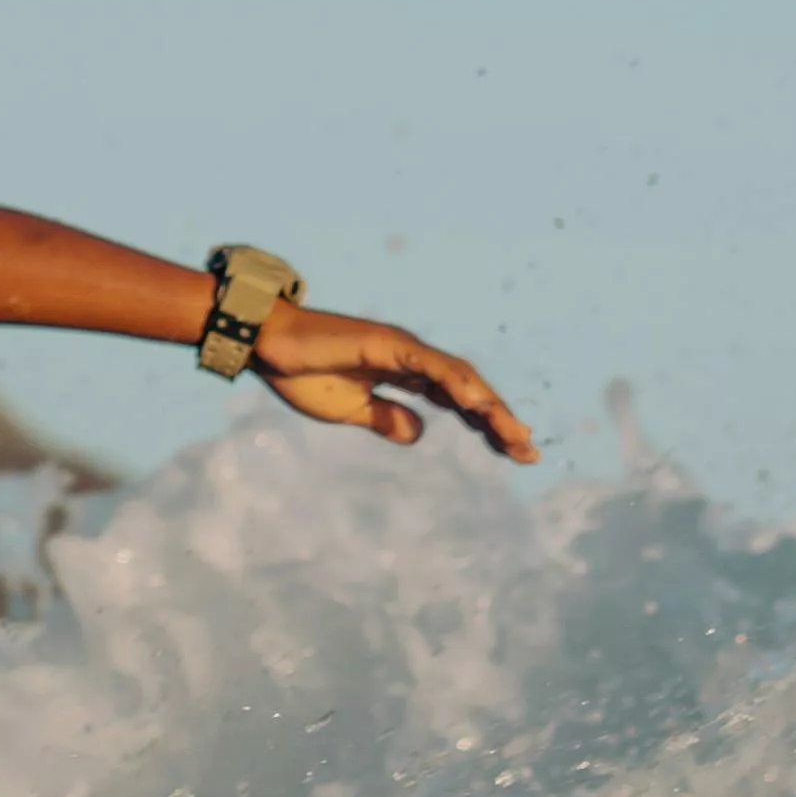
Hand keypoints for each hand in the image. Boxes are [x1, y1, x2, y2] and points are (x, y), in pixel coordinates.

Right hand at [255, 308, 535, 463]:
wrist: (266, 346)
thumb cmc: (302, 373)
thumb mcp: (350, 410)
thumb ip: (386, 418)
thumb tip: (419, 434)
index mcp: (404, 374)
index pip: (456, 401)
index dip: (486, 424)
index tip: (514, 452)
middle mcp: (411, 358)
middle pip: (468, 390)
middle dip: (499, 420)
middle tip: (529, 452)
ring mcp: (401, 348)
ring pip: (458, 378)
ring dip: (489, 406)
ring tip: (515, 434)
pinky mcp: (386, 344)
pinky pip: (429, 366)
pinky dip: (457, 384)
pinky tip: (478, 404)